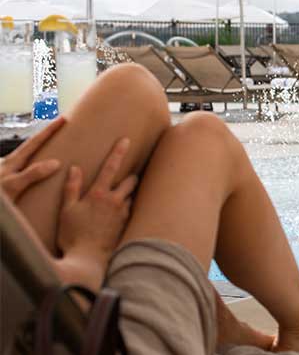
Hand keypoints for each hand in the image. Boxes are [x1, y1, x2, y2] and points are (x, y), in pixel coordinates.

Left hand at [0, 117, 63, 201]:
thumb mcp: (13, 185)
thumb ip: (32, 174)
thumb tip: (55, 163)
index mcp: (12, 161)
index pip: (35, 141)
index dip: (50, 130)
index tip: (63, 119)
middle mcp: (10, 164)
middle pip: (31, 146)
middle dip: (46, 137)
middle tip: (60, 130)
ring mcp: (8, 173)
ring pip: (28, 158)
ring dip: (41, 152)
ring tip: (54, 152)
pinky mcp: (8, 183)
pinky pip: (26, 171)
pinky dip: (35, 168)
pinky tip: (40, 176)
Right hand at [57, 138, 136, 264]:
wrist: (88, 259)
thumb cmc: (73, 235)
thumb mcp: (66, 210)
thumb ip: (71, 188)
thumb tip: (74, 168)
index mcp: (99, 194)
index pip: (111, 167)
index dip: (119, 152)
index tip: (126, 140)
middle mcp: (115, 201)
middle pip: (131, 180)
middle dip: (131, 175)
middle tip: (129, 173)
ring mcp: (123, 213)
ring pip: (133, 195)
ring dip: (130, 192)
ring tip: (125, 194)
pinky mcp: (127, 224)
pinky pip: (132, 210)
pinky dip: (129, 207)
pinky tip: (123, 212)